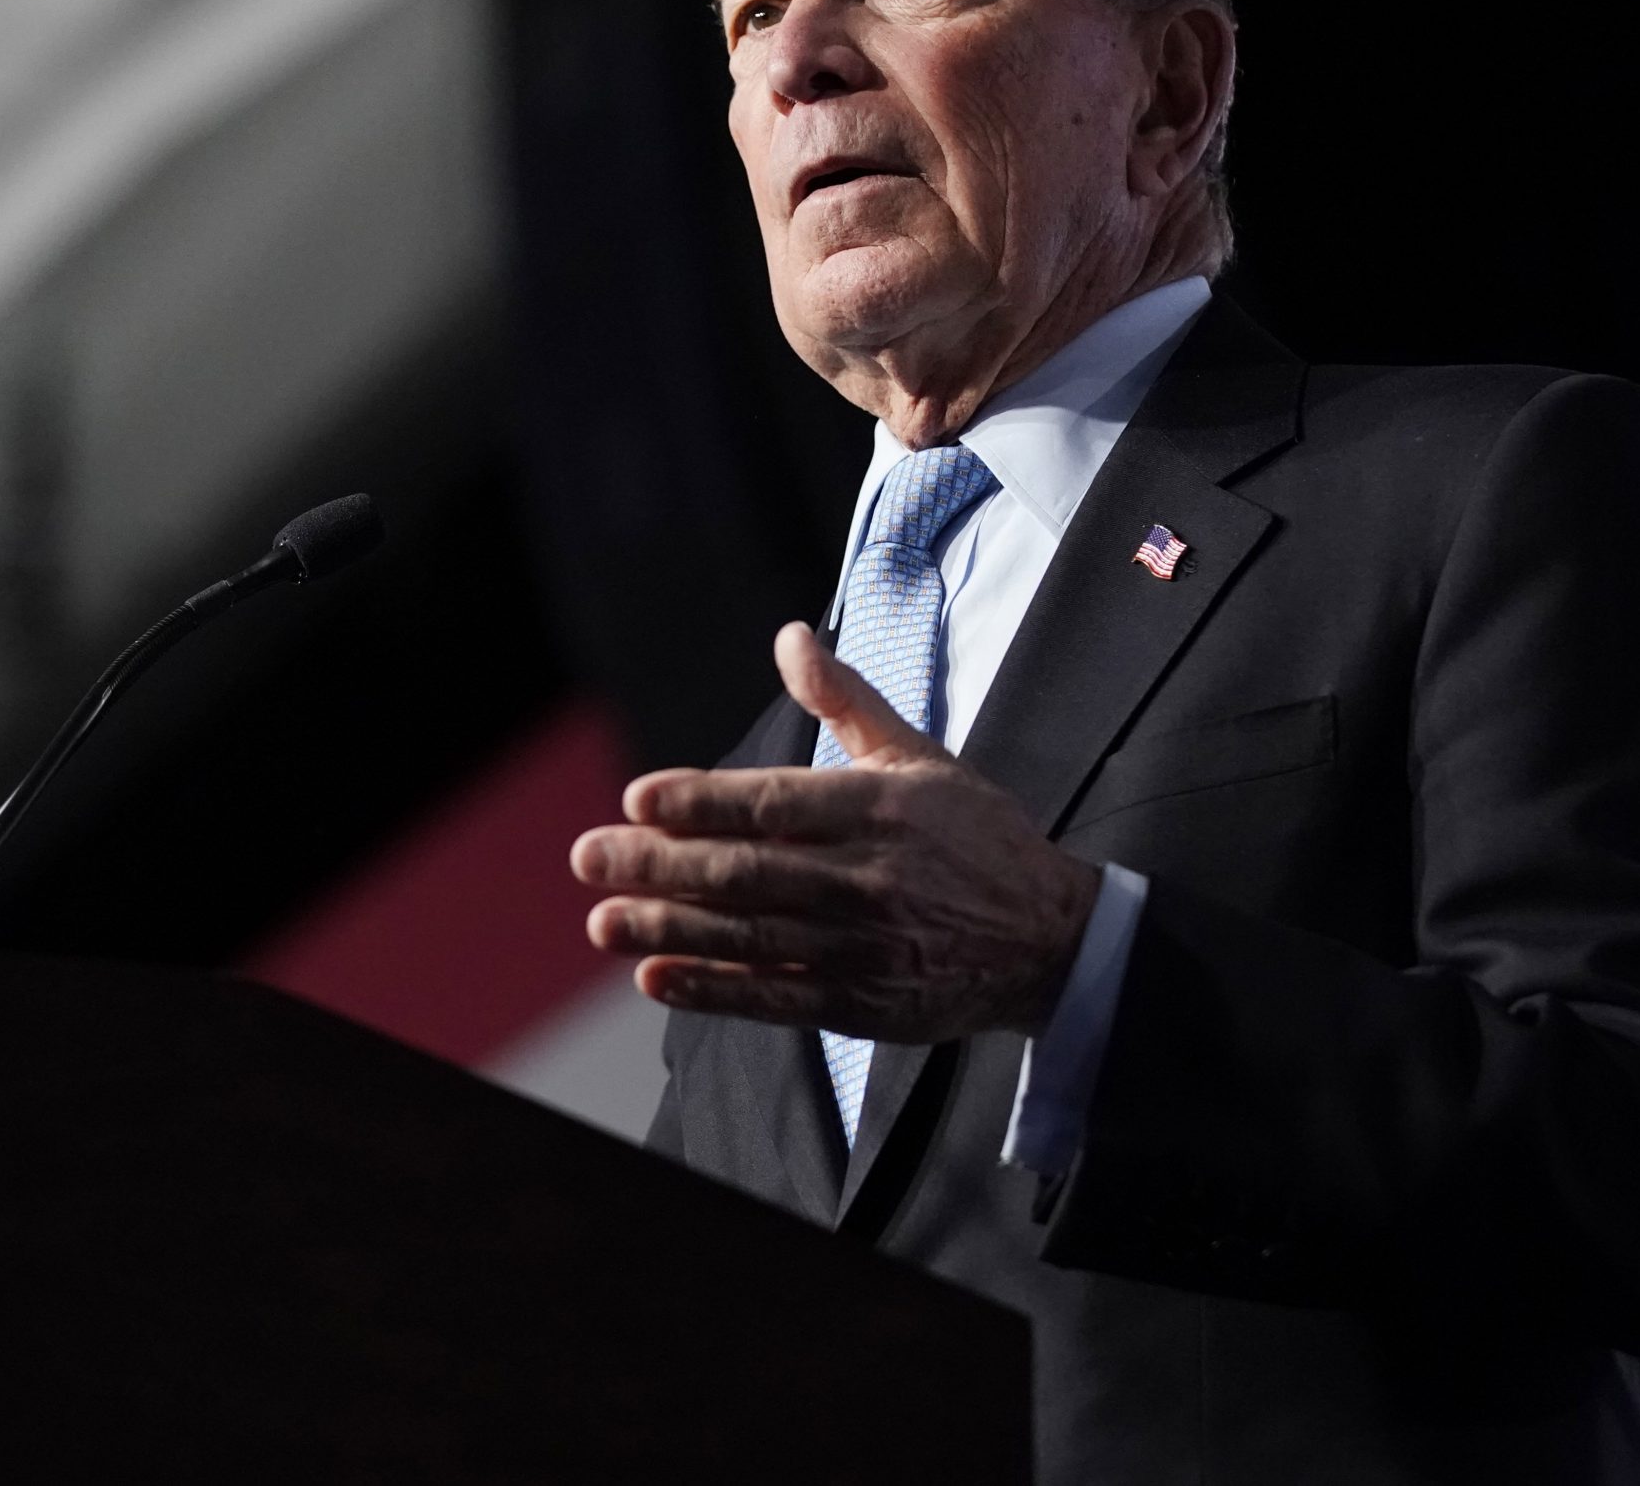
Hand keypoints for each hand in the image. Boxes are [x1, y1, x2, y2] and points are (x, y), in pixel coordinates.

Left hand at [572, 622, 1101, 1041]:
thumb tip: (791, 636)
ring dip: (671, 930)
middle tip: (589, 857)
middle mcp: (869, 878)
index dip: (702, 801)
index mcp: (880, 808)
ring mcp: (865, 946)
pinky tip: (659, 979)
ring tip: (604, 921)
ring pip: (752, 936)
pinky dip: (715, 989)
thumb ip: (846, 700)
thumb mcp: (919, 756)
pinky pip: (777, 997)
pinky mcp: (863, 1002)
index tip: (638, 797)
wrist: (1050, 939)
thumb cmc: (976, 837)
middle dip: (660, 866)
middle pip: (749, 872)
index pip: (776, 803)